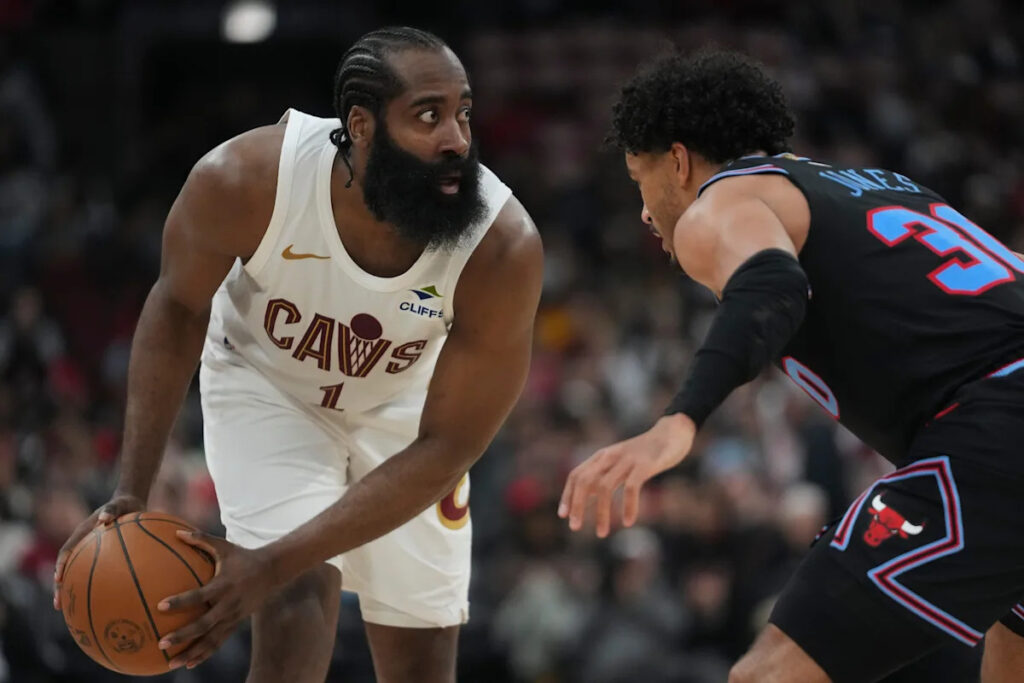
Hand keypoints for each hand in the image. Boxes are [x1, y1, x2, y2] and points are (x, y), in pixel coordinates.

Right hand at [54, 493, 145, 608]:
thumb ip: (112, 509)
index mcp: (82, 533)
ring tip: (72, 611)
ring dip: (74, 591)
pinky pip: (98, 574)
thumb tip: (104, 518)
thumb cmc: (125, 503)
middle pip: (67, 568)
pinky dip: (97, 587)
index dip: (61, 565)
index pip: (66, 551)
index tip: (58, 579)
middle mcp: (83, 545)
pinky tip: (107, 602)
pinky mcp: (104, 557)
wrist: (131, 502)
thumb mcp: (120, 504)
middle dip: (60, 586)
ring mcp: (91, 552)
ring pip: (79, 575)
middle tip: (58, 604)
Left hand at [157, 530, 275, 669]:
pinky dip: (204, 653)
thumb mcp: (224, 546)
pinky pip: (218, 642)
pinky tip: (189, 662)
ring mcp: (233, 616)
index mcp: (223, 585)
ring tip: (171, 664)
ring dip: (191, 652)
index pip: (199, 596)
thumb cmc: (243, 556)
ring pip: (210, 639)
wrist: (273, 571)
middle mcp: (228, 604)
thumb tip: (177, 532)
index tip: (161, 606)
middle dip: (182, 635)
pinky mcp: (236, 623)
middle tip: (161, 643)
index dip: (181, 602)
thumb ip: (200, 539)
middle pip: (203, 624)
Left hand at [558, 413, 695, 536]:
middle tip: (575, 527)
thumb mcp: (620, 463)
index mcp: (602, 456)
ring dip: (600, 513)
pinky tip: (628, 522)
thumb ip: (604, 477)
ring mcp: (627, 460)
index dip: (568, 495)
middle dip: (577, 505)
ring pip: (604, 488)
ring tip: (601, 533)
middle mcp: (610, 456)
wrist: (672, 433)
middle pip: (584, 481)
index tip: (563, 515)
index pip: (576, 475)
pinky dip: (628, 507)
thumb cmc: (645, 453)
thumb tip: (587, 500)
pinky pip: (631, 488)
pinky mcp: (645, 465)